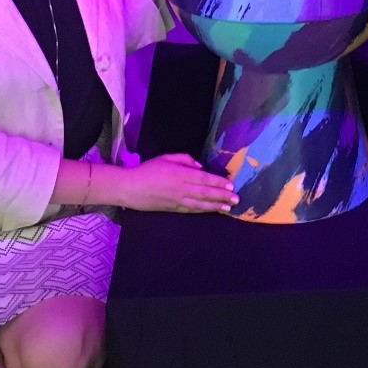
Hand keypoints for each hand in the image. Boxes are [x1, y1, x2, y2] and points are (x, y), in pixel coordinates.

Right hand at [121, 153, 238, 213]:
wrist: (130, 188)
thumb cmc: (148, 169)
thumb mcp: (166, 157)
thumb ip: (185, 160)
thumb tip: (200, 167)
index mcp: (180, 174)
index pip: (204, 179)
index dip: (219, 182)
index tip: (231, 185)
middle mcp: (181, 188)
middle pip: (205, 193)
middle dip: (222, 196)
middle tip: (237, 199)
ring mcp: (177, 201)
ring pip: (201, 204)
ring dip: (216, 206)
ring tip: (229, 207)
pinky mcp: (173, 209)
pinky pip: (192, 210)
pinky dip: (203, 210)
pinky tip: (212, 210)